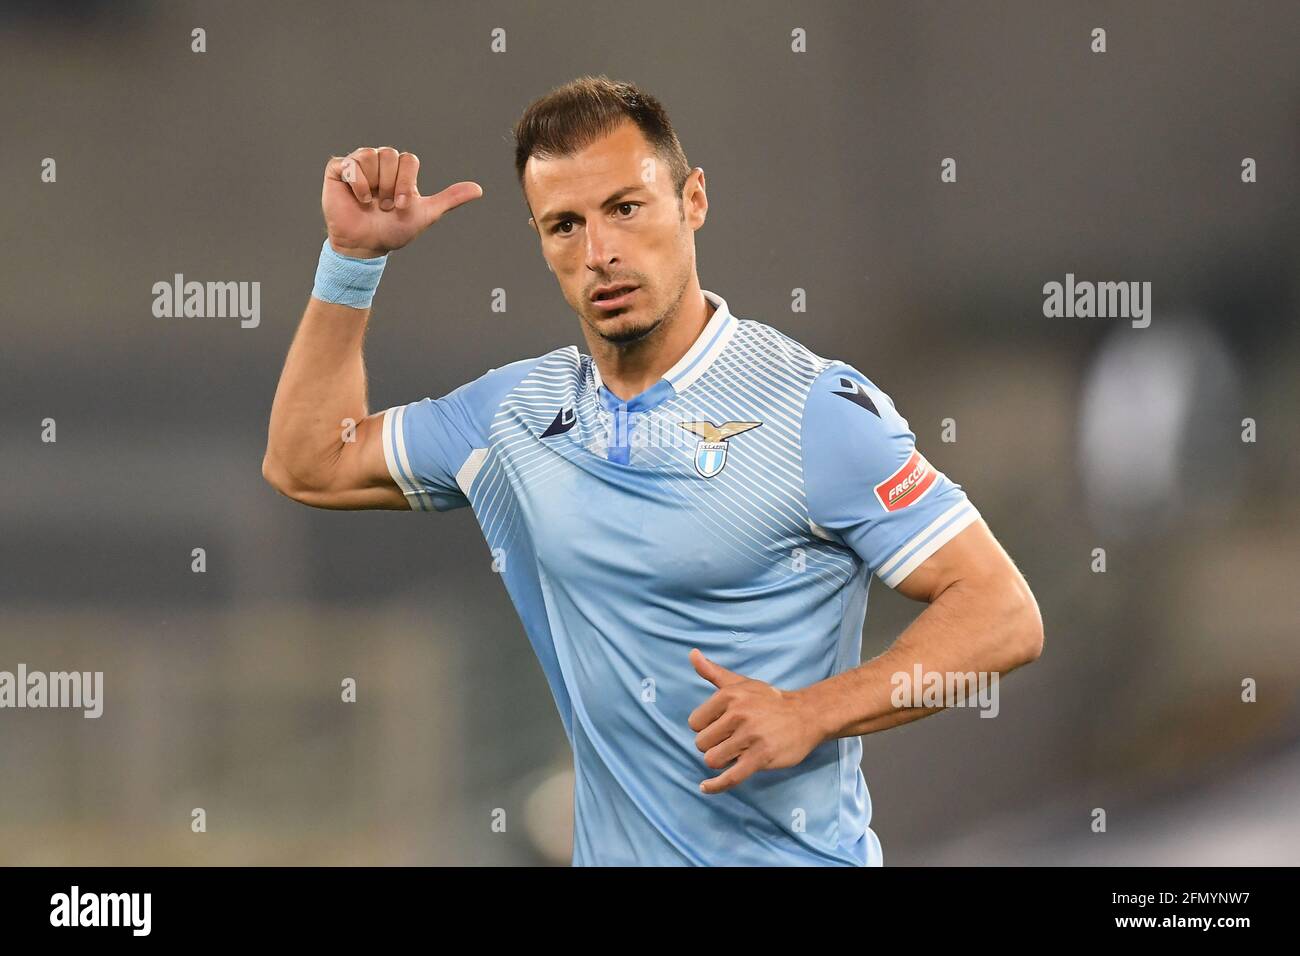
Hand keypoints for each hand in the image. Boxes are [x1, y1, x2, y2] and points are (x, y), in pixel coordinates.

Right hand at [322, 146, 482, 257]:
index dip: (406, 183)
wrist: (366, 246)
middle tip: (384, 206)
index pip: (409, 160)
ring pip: (370, 155)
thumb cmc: (393, 230)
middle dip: (389, 186)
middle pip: (390, 155)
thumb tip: (479, 190)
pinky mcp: (338, 169)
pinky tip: (358, 198)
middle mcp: (380, 163)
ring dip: (373, 185)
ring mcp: (359, 164)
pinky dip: (357, 183)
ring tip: (370, 203)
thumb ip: (450, 199)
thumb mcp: (425, 214)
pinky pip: (350, 163)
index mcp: (400, 170)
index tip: (401, 206)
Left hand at [687, 648, 825, 794]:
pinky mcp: (761, 756)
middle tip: (732, 740)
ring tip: (735, 753)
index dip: (705, 728)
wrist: (806, 715)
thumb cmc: (769, 700)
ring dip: (720, 761)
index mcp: (730, 695)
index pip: (695, 722)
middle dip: (712, 746)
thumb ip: (713, 671)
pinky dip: (716, 785)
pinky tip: (706, 787)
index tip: (721, 727)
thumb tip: (692, 654)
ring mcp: (750, 736)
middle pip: (701, 743)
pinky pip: (731, 776)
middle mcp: (738, 713)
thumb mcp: (740, 682)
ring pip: (712, 759)